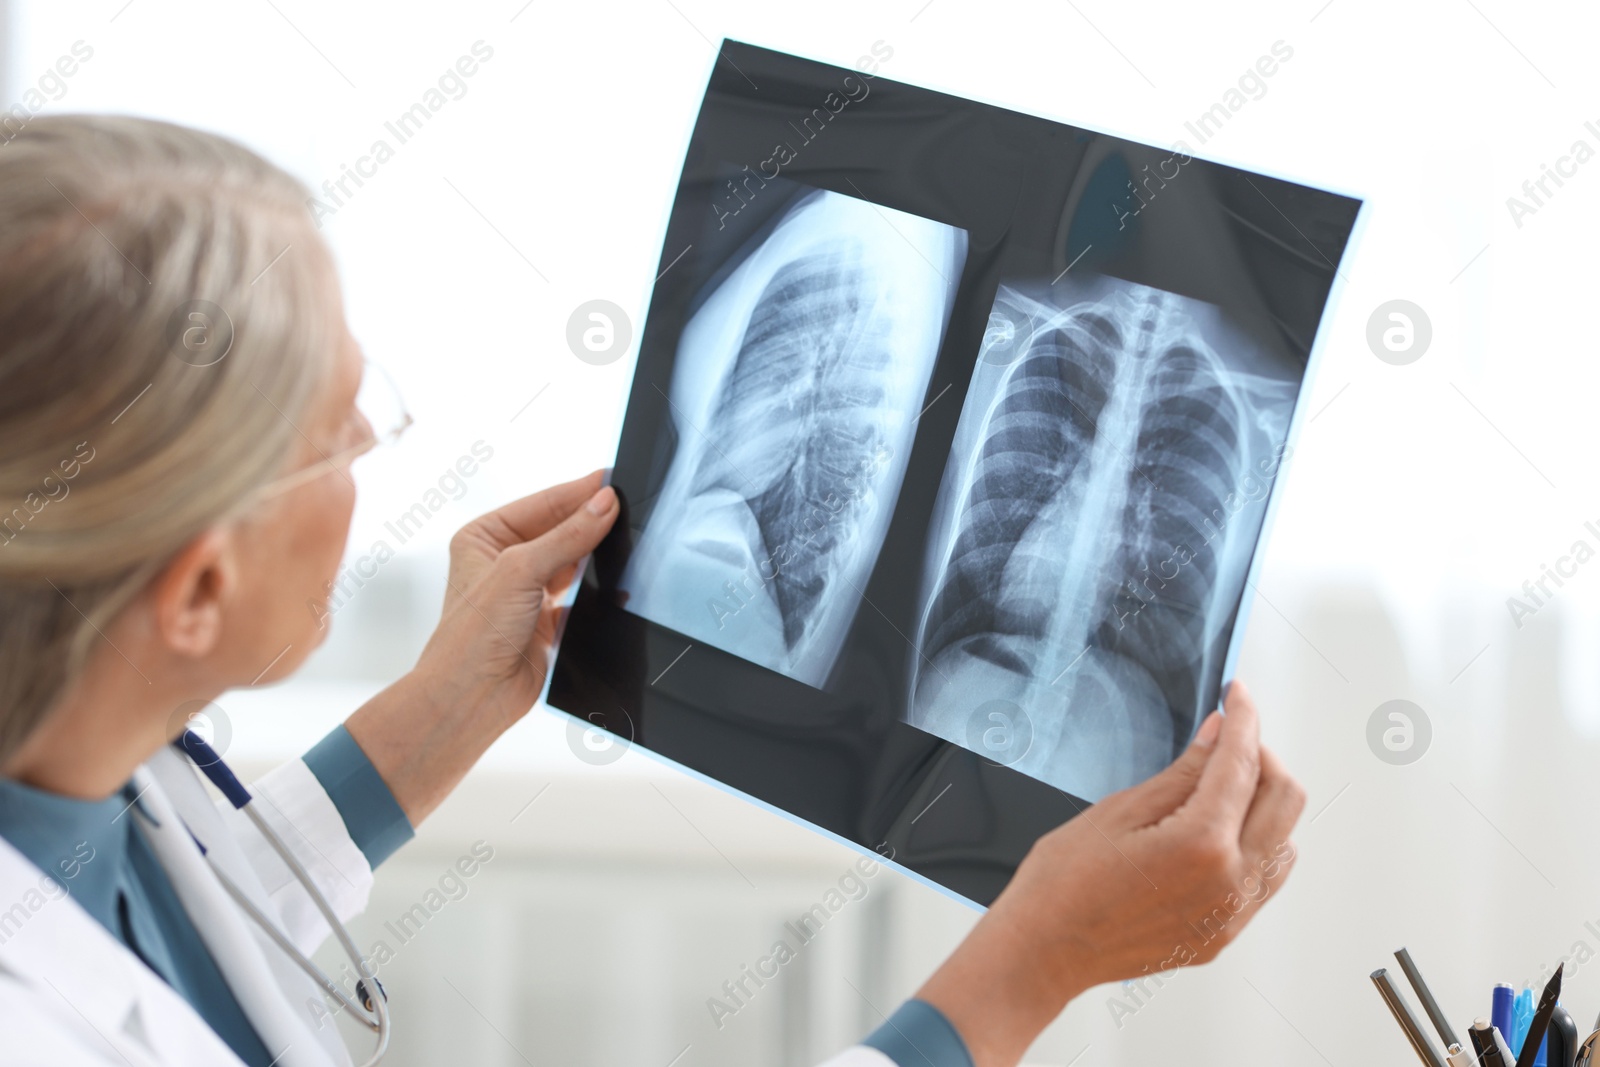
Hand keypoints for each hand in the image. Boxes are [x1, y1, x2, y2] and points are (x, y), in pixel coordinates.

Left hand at [345, 470, 618, 823]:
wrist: (472, 697)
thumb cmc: (471, 636)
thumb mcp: (521, 571)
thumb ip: (568, 536)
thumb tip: (604, 504)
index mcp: (483, 536)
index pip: (541, 503)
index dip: (578, 492)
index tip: (613, 481)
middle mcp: (502, 561)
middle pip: (559, 530)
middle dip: (589, 521)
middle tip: (627, 507)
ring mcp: (525, 591)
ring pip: (571, 560)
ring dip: (594, 554)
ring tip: (625, 538)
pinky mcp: (546, 619)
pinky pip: (580, 593)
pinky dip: (598, 587)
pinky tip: (616, 580)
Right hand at [917, 682, 1304, 1066]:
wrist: (1044, 950)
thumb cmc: (1064, 885)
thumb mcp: (1119, 810)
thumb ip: (1182, 773)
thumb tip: (1218, 736)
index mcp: (1202, 844)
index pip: (1242, 763)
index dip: (1243, 719)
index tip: (1238, 696)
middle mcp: (1230, 883)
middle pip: (1284, 799)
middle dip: (1261, 756)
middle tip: (1228, 738)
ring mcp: (1231, 915)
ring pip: (1285, 841)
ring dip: (1263, 804)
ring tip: (1220, 787)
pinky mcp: (1223, 934)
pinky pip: (1266, 880)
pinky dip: (1257, 845)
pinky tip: (1220, 831)